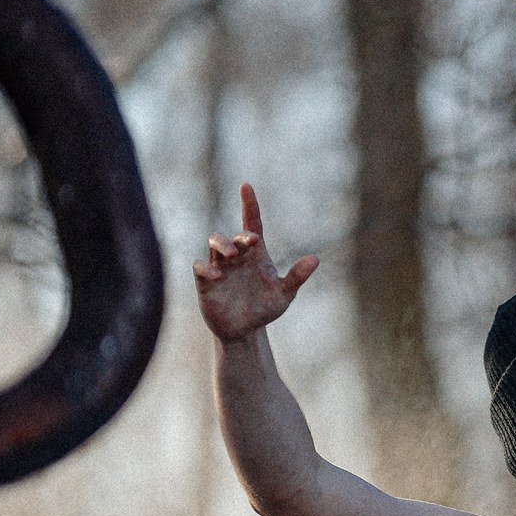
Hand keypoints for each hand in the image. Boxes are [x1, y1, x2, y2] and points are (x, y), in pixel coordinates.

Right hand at [193, 183, 318, 341]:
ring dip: (222, 245)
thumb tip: (315, 259)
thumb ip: (297, 277)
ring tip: (232, 255)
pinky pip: (200, 267)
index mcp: (256, 255)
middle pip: (233, 236)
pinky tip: (217, 276)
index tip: (246, 186)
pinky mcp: (206, 282)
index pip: (252, 224)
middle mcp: (237, 257)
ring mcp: (220, 268)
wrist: (245, 330)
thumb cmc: (264, 308)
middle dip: (240, 236)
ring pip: (214, 243)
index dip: (249, 204)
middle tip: (251, 243)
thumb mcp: (284, 294)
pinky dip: (206, 267)